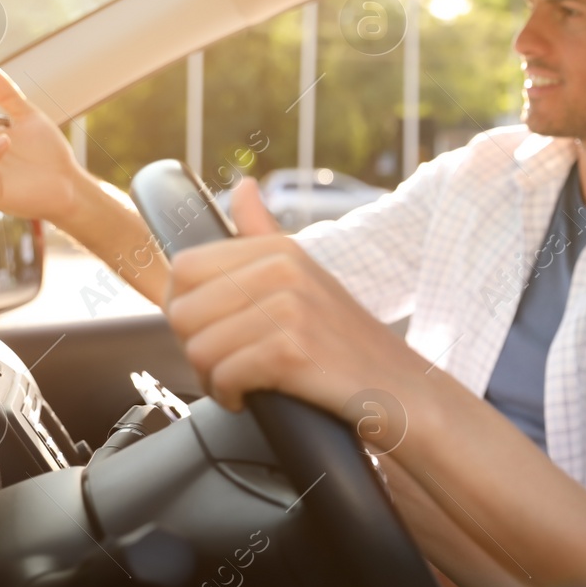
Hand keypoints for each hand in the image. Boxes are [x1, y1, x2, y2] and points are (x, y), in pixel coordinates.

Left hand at [166, 178, 424, 414]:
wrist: (403, 390)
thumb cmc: (348, 343)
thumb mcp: (307, 276)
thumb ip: (263, 233)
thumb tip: (243, 187)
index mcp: (279, 249)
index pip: (184, 267)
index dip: (185, 308)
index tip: (214, 332)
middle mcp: (283, 270)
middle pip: (183, 310)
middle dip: (194, 348)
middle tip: (229, 364)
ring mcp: (289, 308)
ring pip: (198, 349)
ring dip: (212, 378)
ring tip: (243, 383)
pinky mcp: (292, 350)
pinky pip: (224, 376)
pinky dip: (230, 397)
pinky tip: (252, 399)